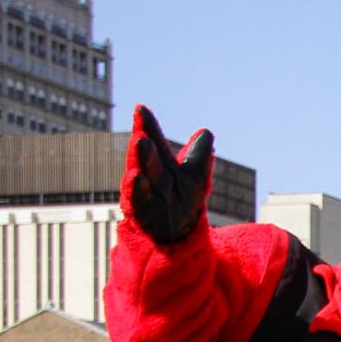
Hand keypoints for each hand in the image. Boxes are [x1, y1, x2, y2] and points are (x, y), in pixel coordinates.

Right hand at [125, 105, 212, 245]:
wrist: (180, 233)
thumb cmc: (184, 200)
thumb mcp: (197, 175)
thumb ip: (198, 154)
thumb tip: (205, 132)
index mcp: (162, 163)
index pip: (154, 140)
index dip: (148, 125)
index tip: (141, 108)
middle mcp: (152, 175)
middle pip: (147, 156)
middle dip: (144, 140)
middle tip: (143, 124)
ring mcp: (146, 194)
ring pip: (140, 175)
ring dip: (140, 159)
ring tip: (140, 142)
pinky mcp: (143, 213)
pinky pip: (137, 200)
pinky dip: (136, 188)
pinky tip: (136, 176)